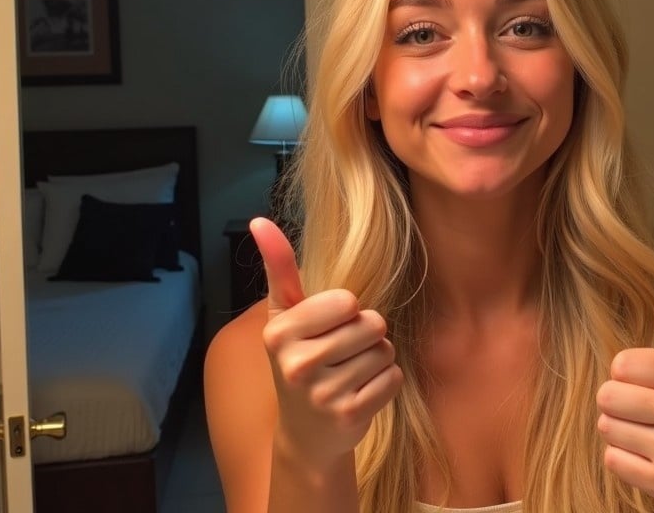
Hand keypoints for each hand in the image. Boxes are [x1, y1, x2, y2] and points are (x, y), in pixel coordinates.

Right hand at [252, 217, 403, 468]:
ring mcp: (323, 396)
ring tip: (350, 373)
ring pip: (385, 351)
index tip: (326, 328)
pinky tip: (360, 394)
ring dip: (376, 359)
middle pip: (372, 324)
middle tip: (341, 354)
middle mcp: (296, 365)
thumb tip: (260, 220)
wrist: (305, 432)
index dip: (347, 311)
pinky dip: (385, 384)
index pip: (347, 300)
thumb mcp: (285, 314)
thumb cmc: (299, 359)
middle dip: (366, 335)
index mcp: (279, 333)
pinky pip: (394, 378)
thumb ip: (279, 267)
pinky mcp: (350, 417)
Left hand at [596, 257, 653, 507]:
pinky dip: (625, 459)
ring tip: (652, 433)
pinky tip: (652, 458)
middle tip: (649, 411)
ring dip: (621, 431)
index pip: (620, 363)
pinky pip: (612, 459)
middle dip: (620, 403)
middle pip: (607, 396)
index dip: (629, 373)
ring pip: (606, 428)